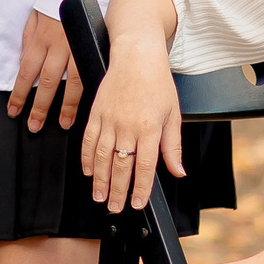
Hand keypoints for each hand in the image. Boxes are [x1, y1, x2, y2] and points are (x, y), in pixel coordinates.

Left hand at [6, 9, 82, 132]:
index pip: (26, 72)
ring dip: (68, 105)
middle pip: (47, 82)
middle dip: (40, 107)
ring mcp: (78, 47)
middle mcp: (58, 46)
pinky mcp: (93, 46)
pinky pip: (90, 70)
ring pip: (72, 82)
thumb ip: (28, 40)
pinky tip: (90, 104)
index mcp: (40, 39)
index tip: (14, 111)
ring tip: (64, 123)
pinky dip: (89, 89)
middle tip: (35, 125)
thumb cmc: (53, 1)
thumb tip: (23, 62)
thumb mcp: (33, 17)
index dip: (19, 94)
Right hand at [79, 42, 183, 212]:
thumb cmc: (157, 82)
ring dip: (100, 179)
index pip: (144, 166)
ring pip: (101, 156)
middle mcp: (128, 126)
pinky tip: (88, 171)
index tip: (137, 204)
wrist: (136, 55)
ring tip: (99, 196)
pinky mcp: (96, 112)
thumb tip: (178, 171)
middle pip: (120, 166)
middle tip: (114, 207)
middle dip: (117, 190)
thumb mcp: (173, 114)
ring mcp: (109, 119)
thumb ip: (173, 146)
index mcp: (150, 128)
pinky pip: (88, 139)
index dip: (140, 188)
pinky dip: (86, 157)